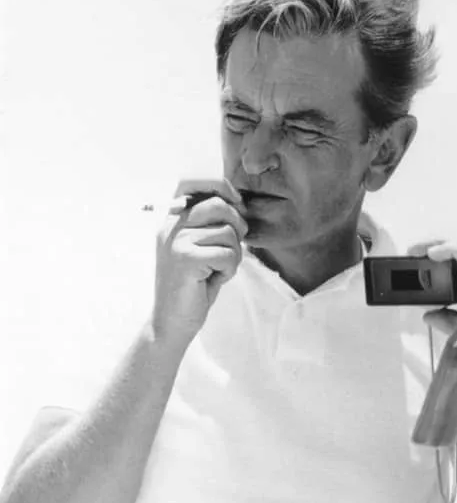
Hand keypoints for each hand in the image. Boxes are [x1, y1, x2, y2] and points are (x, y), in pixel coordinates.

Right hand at [151, 178, 247, 344]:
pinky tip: (214, 279)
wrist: (172, 321)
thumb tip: (240, 203)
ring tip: (217, 269)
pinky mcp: (185, 258)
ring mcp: (175, 241)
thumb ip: (212, 224)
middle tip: (232, 249)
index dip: (219, 184)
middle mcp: (170, 226)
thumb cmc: (194, 284)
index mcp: (172, 219)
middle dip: (237, 226)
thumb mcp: (202, 247)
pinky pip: (228, 254)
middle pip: (219, 205)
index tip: (237, 202)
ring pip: (228, 232)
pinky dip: (230, 269)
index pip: (190, 180)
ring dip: (233, 255)